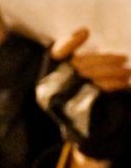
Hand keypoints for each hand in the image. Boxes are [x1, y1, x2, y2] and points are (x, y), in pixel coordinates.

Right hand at [37, 27, 130, 161]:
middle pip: (79, 65)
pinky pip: (99, 91)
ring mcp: (63, 103)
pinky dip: (114, 85)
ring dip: (114, 72)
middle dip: (104, 59)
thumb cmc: (80, 102)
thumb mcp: (70, 81)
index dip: (68, 42)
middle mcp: (49, 91)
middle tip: (124, 59)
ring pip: (92, 77)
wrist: (87, 136)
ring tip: (127, 72)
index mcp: (45, 81)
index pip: (53, 55)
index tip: (85, 32)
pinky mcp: (80, 112)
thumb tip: (82, 32)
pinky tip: (124, 84)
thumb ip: (70, 60)